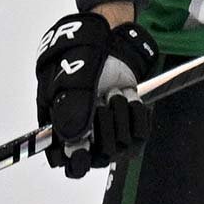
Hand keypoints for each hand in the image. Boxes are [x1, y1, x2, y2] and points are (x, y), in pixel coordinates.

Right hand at [35, 12, 157, 177]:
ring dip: (119, 114)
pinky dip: (137, 112)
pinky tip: (127, 96)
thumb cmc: (78, 54)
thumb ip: (70, 108)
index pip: (71, 164)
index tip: (84, 150)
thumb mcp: (69, 77)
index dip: (77, 161)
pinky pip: (141, 132)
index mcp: (62, 129)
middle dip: (103, 125)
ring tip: (111, 92)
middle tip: (99, 100)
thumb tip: (73, 140)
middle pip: (102, 156)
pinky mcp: (130, 121)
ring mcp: (109, 129)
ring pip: (122, 145)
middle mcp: (87, 135)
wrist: (106, 39)